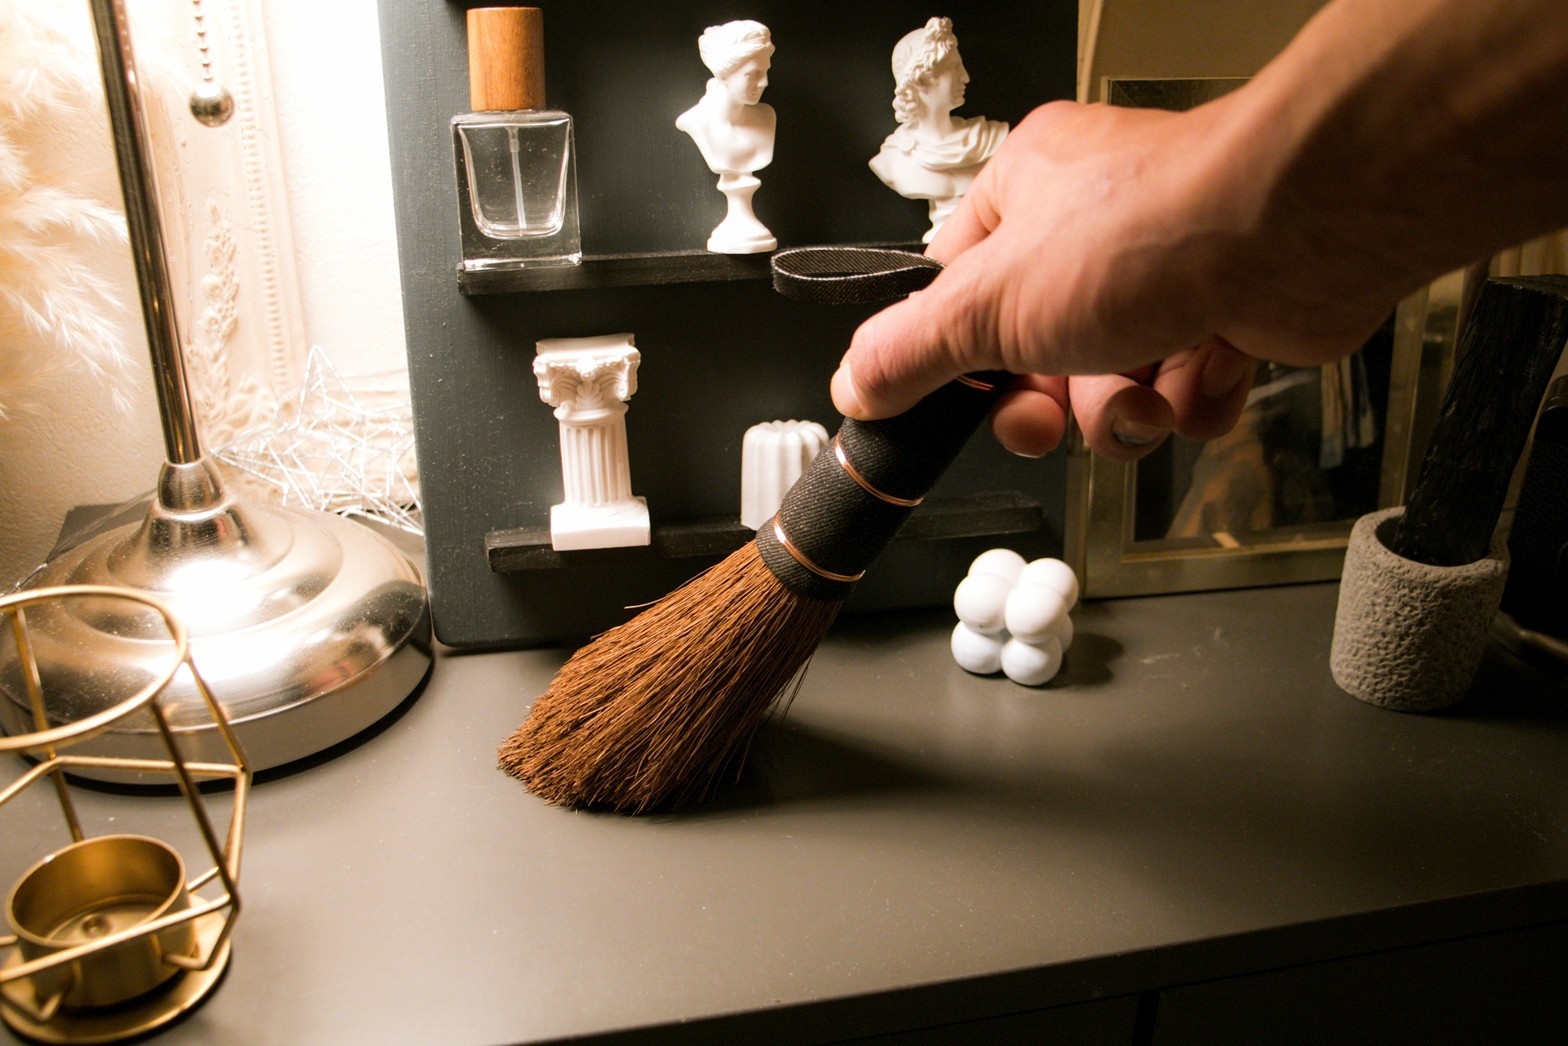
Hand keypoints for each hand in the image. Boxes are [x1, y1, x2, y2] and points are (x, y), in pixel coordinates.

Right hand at [832, 99, 1380, 458]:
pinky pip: (1183, 392)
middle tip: (1054, 415)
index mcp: (1026, 197)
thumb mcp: (990, 304)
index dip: (962, 360)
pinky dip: (1191, 399)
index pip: (960, 293)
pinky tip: (1205, 370)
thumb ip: (913, 351)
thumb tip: (854, 383)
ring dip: (1125, 411)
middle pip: (1038, 355)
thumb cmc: (1151, 230)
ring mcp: (1165, 272)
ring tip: (1146, 393)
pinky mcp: (1226, 313)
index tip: (965, 400)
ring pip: (1113, 385)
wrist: (1297, 232)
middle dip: (1054, 403)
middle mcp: (1094, 228)